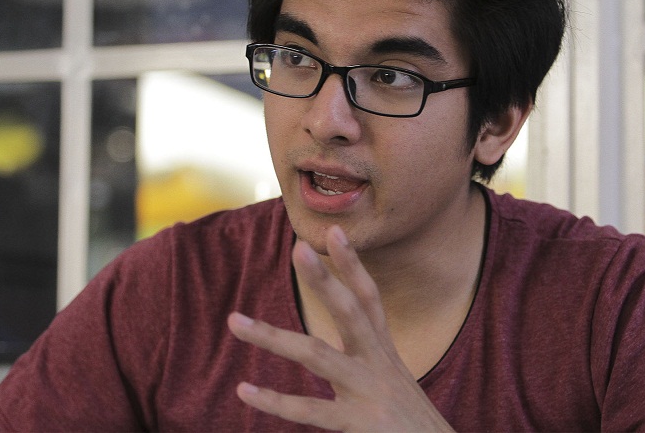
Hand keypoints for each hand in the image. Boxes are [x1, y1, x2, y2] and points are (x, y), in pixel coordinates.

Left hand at [227, 225, 453, 431]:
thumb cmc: (410, 422)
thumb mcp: (393, 383)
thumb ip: (368, 358)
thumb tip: (343, 341)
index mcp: (384, 352)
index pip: (368, 298)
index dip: (352, 264)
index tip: (334, 230)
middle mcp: (378, 364)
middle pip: (350, 311)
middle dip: (324, 280)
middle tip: (297, 249)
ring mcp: (368, 391)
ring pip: (315, 355)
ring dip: (272, 337)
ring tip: (234, 322)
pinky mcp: (359, 422)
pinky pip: (309, 410)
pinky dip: (275, 401)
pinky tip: (245, 390)